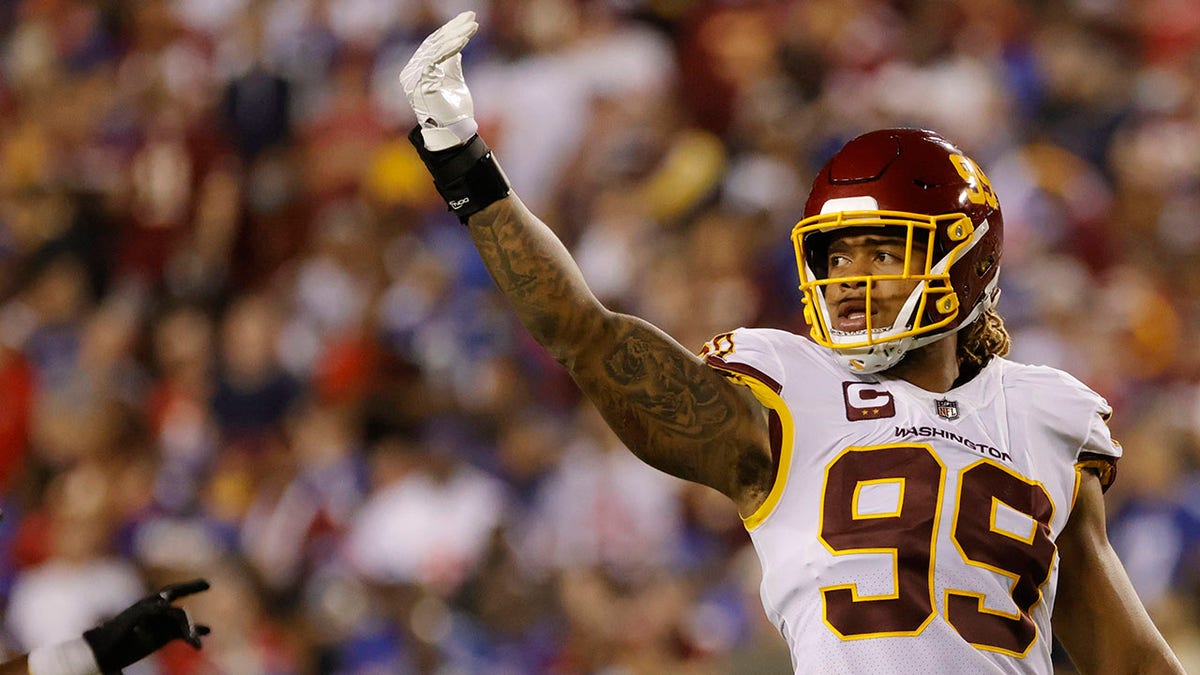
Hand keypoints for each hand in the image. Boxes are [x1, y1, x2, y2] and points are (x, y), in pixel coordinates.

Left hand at [83, 579, 210, 673]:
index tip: (204, 584)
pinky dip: (193, 635)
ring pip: (182, 623)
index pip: (171, 593)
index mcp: (149, 604)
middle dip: (192, 593)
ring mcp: (161, 624)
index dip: (187, 588)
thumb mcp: (129, 621)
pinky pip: (182, 634)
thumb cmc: (113, 635)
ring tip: (199, 639)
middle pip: (179, 607)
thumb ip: (146, 611)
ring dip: (192, 630)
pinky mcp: (163, 636)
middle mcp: (157, 612)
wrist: (103, 652)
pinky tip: (205, 635)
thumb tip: (165, 605)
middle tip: (206, 584)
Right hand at [400, 11, 479, 150]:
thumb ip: (450, 62)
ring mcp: (414, 78)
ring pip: (437, 48)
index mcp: (416, 71)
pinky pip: (437, 58)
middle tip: (471, 16)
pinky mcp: (422, 82)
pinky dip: (452, 46)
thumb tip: (455, 44)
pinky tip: (465, 37)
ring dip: (456, 34)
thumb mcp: (453, 79)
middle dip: (454, 28)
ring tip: (472, 25)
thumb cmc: (454, 109)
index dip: (449, 30)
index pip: (433, 45)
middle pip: (434, 43)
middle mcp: (411, 72)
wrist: (454, 132)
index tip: (467, 19)